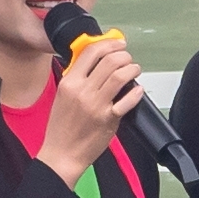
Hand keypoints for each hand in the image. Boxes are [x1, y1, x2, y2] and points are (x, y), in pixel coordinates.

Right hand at [40, 31, 143, 181]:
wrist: (61, 154)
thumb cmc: (61, 128)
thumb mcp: (62, 95)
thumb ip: (77, 78)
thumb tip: (95, 61)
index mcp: (69, 82)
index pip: (91, 52)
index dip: (109, 43)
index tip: (118, 44)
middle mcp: (82, 90)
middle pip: (109, 60)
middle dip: (124, 55)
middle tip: (128, 58)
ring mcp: (96, 104)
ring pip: (120, 75)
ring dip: (132, 69)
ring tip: (134, 71)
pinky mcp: (108, 119)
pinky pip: (127, 100)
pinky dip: (136, 92)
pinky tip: (137, 90)